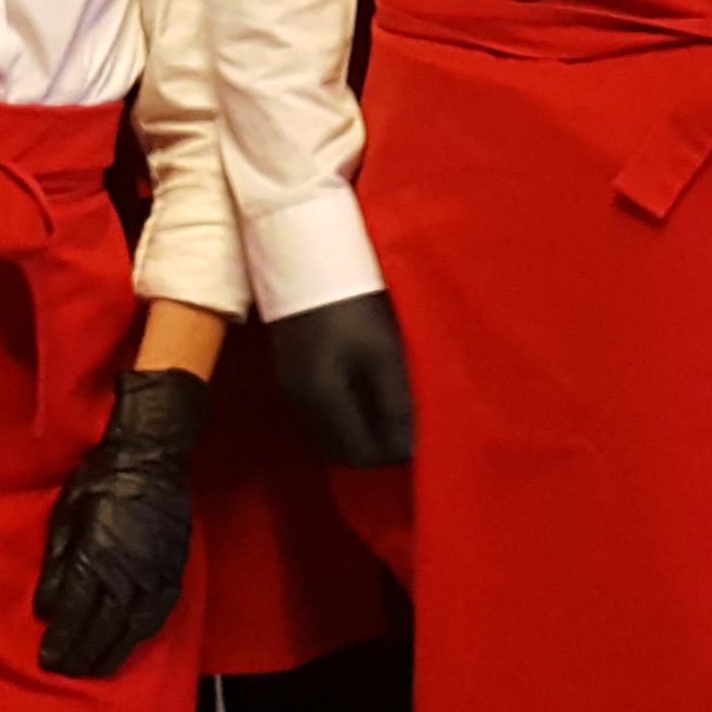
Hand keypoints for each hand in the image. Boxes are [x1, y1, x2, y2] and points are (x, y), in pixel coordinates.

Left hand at [37, 369, 212, 676]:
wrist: (152, 456)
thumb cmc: (100, 478)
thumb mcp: (65, 514)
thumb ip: (57, 564)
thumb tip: (47, 607)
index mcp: (96, 559)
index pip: (75, 615)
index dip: (61, 642)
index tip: (48, 661)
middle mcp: (127, 575)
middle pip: (103, 630)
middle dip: (83, 655)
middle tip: (67, 672)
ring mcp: (154, 575)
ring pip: (133, 628)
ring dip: (113, 653)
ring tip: (96, 669)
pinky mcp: (173, 571)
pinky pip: (158, 614)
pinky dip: (141, 635)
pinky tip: (131, 643)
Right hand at [269, 292, 416, 467]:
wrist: (306, 255)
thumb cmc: (354, 302)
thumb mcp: (384, 353)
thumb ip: (396, 405)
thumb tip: (408, 452)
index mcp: (320, 401)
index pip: (360, 456)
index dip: (393, 453)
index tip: (421, 436)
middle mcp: (298, 403)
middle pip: (341, 450)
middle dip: (376, 445)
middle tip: (410, 426)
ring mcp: (290, 388)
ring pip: (330, 434)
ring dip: (361, 430)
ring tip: (394, 408)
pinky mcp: (290, 372)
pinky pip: (320, 414)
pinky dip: (346, 415)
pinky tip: (368, 393)